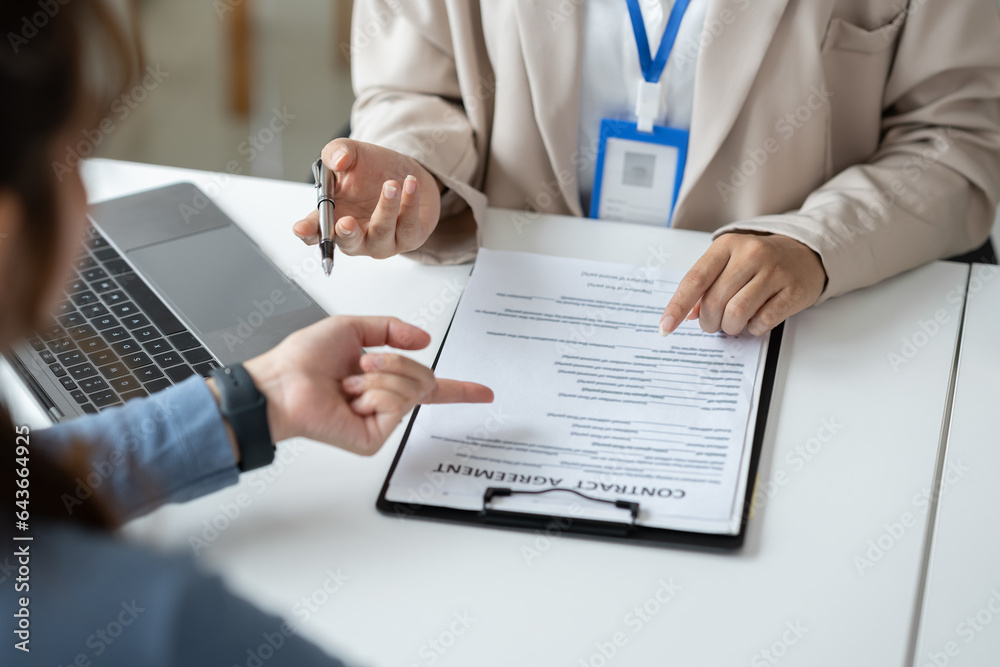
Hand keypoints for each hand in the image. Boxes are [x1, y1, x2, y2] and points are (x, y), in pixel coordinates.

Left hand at [211, 316, 492, 456]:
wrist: (281, 383)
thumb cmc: (303, 359)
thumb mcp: (353, 328)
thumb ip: (392, 329)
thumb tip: (424, 340)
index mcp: (383, 380)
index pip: (430, 387)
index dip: (460, 390)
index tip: (485, 392)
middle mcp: (385, 402)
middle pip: (425, 378)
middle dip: (396, 362)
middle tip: (362, 366)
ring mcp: (381, 422)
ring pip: (411, 389)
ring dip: (379, 376)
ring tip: (349, 384)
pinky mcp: (374, 438)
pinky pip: (396, 404)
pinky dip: (373, 392)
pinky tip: (351, 398)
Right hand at [292, 139, 441, 258]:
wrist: (406, 171)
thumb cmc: (373, 169)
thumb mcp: (351, 153)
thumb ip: (337, 152)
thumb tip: (338, 161)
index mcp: (334, 218)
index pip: (315, 232)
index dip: (307, 232)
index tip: (301, 228)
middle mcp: (357, 235)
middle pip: (348, 244)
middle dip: (346, 234)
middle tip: (346, 221)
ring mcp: (383, 241)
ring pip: (381, 233)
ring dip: (386, 208)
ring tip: (391, 184)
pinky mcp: (409, 239)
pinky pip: (409, 227)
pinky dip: (409, 203)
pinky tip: (410, 183)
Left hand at [659, 232, 826, 336]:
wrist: (805, 253)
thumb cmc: (760, 261)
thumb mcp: (728, 263)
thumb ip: (706, 286)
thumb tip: (687, 314)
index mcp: (726, 246)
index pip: (694, 279)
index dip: (677, 306)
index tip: (665, 326)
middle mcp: (750, 254)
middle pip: (715, 301)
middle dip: (709, 322)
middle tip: (713, 325)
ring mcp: (773, 271)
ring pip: (736, 313)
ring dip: (730, 327)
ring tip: (733, 324)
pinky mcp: (792, 290)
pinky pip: (763, 321)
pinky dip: (753, 328)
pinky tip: (755, 320)